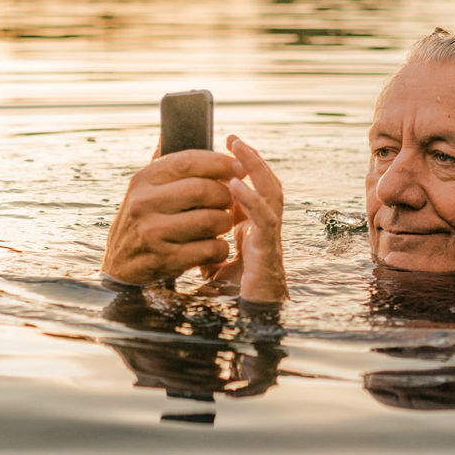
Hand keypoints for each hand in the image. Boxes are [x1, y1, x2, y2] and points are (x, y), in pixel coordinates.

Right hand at [102, 148, 238, 284]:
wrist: (119, 265)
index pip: (189, 160)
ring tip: (222, 223)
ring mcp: (153, 232)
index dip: (220, 162)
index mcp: (144, 179)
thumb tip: (171, 129)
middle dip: (226, 195)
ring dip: (225, 222)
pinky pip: (209, 249)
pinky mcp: (164, 259)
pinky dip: (220, 248)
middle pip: (203, 189)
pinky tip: (214, 245)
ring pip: (210, 220)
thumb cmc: (144, 220)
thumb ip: (163, 164)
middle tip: (230, 201)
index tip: (240, 166)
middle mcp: (145, 202)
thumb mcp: (145, 189)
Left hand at [203, 135, 286, 303]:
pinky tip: (234, 188)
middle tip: (233, 139)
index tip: (227, 146)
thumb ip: (204, 237)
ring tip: (237, 152)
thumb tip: (183, 221)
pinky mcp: (268, 253)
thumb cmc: (233, 288)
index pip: (254, 188)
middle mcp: (266, 227)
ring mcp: (270, 238)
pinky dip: (251, 201)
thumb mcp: (212, 255)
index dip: (244, 166)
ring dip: (256, 171)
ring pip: (272, 196)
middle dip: (251, 159)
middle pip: (267, 184)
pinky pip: (264, 221)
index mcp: (254, 226)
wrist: (249, 315)